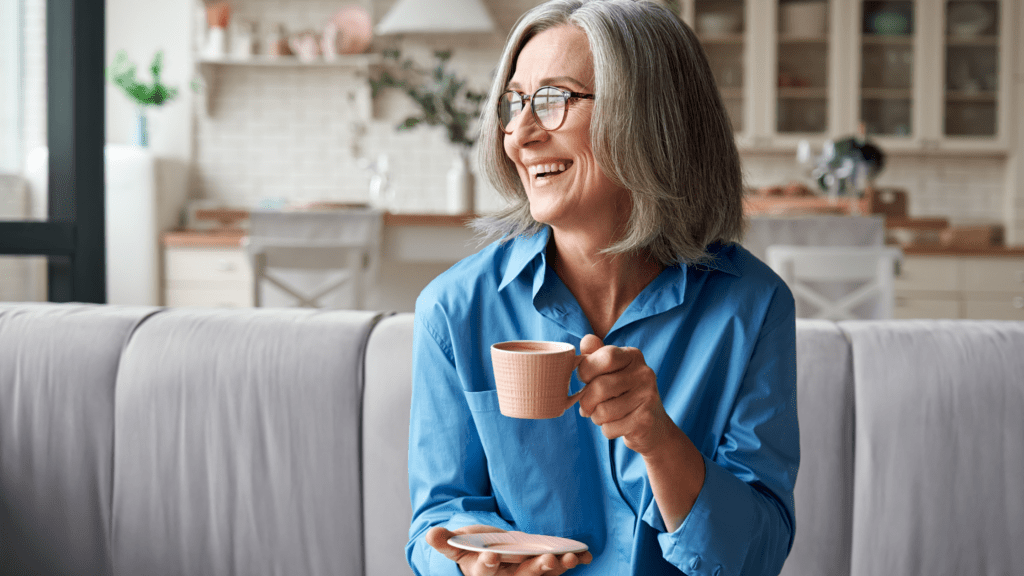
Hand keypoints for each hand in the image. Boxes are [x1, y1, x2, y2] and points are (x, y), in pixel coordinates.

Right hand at [426, 525, 591, 575]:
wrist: (490, 554)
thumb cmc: (473, 548)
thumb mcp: (458, 545)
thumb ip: (446, 541)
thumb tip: (430, 533)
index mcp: (483, 572)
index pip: (485, 572)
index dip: (488, 565)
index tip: (491, 557)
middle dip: (535, 570)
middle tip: (546, 561)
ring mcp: (527, 574)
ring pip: (543, 574)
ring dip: (557, 567)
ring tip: (570, 557)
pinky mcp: (542, 568)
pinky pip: (558, 567)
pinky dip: (571, 561)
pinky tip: (584, 555)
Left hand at [576, 334, 676, 454]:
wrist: (653, 426)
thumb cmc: (624, 394)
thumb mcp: (611, 371)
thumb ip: (596, 355)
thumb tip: (586, 339)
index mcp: (633, 356)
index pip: (605, 357)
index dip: (586, 371)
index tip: (585, 380)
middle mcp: (644, 373)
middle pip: (600, 387)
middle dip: (586, 401)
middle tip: (588, 406)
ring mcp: (648, 397)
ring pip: (602, 411)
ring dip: (596, 417)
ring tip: (603, 415)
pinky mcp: (645, 421)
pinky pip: (610, 428)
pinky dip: (607, 430)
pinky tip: (618, 425)